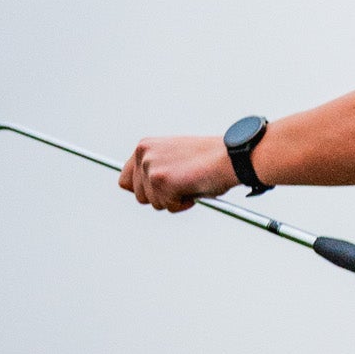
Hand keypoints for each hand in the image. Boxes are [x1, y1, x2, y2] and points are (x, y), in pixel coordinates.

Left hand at [118, 135, 236, 209]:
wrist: (228, 158)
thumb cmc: (210, 159)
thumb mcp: (175, 159)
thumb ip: (157, 170)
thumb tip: (151, 192)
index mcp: (145, 147)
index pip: (126, 180)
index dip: (143, 190)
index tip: (157, 193)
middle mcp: (143, 154)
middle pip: (140, 196)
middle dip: (161, 197)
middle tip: (182, 187)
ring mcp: (150, 167)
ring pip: (154, 203)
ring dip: (174, 200)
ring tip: (190, 185)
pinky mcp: (160, 180)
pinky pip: (168, 206)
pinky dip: (183, 204)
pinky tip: (194, 188)